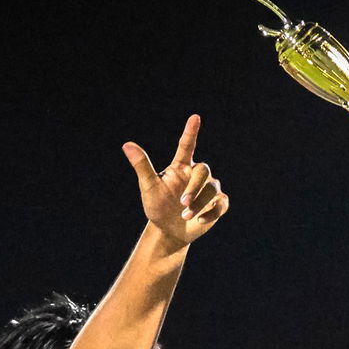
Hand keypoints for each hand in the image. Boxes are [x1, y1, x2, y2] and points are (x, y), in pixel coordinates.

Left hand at [123, 115, 229, 248]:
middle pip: (203, 170)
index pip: (187, 146)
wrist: (169, 230)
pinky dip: (211, 212)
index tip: (195, 117)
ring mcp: (209, 189)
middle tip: (182, 202)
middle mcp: (196, 175)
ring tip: (185, 215)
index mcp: (181, 167)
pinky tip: (199, 220)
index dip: (191, 132)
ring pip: (212, 188)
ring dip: (199, 202)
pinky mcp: (218, 204)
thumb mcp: (148, 187)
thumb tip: (127, 145)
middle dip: (194, 187)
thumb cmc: (158, 206)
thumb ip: (142, 166)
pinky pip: (221, 203)